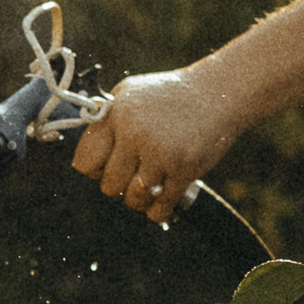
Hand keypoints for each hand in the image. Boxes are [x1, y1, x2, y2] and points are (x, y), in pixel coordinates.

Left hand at [68, 67, 234, 225]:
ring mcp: (160, 151)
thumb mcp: (132, 95)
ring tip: (153, 185)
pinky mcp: (184, 168)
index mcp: (116, 114)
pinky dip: (161, 211)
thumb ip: (106, 122)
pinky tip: (166, 200)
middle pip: (109, 186)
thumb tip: (83, 156)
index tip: (110, 166)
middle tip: (137, 175)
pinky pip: (160, 208)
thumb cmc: (171, 96)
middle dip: (121, 187)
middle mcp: (134, 132)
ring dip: (143, 200)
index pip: (86, 162)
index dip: (96, 170)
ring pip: (134, 199)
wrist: (220, 92)